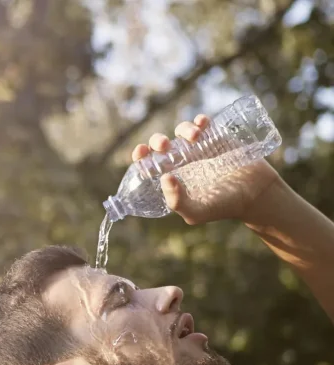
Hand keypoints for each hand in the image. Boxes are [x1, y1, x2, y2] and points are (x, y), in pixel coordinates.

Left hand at [132, 113, 280, 225]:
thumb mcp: (196, 212)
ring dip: (182, 129)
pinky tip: (201, 124)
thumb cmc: (223, 206)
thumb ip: (177, 201)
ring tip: (194, 137)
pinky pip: (205, 123)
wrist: (256, 194)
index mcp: (173, 178)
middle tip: (164, 146)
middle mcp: (183, 161)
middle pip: (161, 144)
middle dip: (157, 140)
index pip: (149, 164)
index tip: (141, 152)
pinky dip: (200, 120)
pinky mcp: (218, 137)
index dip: (141, 156)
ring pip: (182, 131)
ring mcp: (200, 148)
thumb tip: (164, 177)